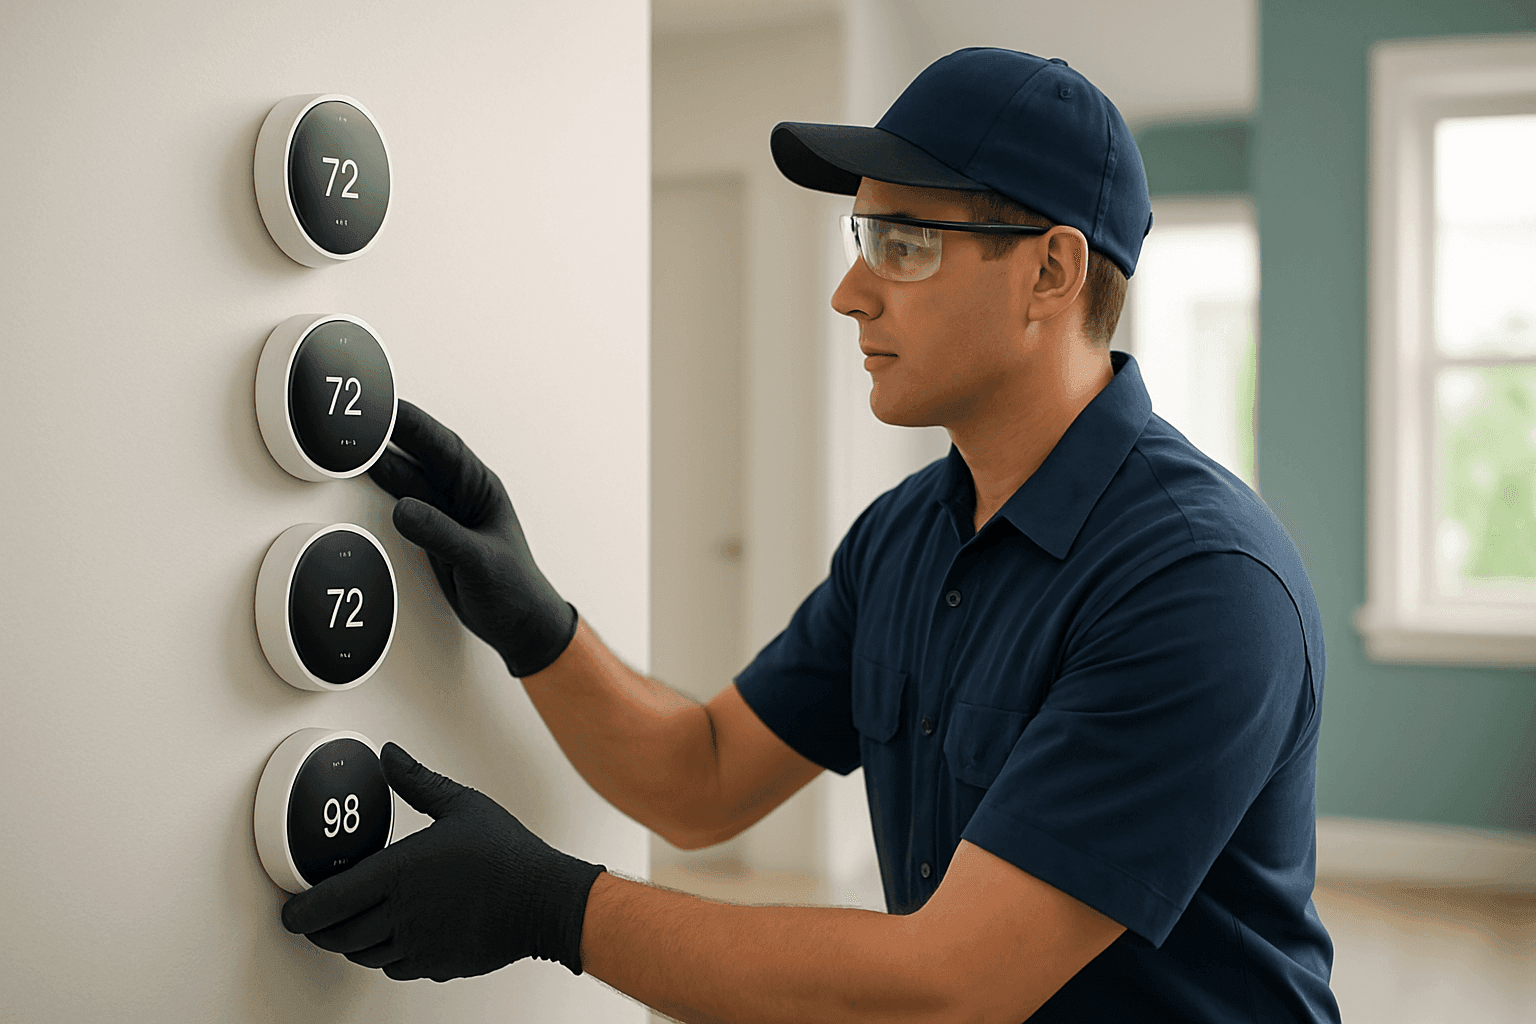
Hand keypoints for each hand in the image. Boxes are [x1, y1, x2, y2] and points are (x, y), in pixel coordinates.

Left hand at [281, 743, 606, 981]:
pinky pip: (393, 967)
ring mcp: (418, 943)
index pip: (330, 900)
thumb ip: (417, 782)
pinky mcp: (435, 963)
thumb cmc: (508, 854)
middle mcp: (403, 913)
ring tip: (351, 924)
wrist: (544, 900)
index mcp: (401, 871)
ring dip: (349, 942)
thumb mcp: (461, 805)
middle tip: (313, 918)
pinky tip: (392, 937)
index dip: (299, 910)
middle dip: (318, 928)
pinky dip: (382, 955)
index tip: (289, 910)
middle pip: (336, 934)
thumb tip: (390, 756)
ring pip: (362, 954)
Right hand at [369, 400, 577, 677]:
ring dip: (382, 457)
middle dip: (391, 432)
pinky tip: (365, 473)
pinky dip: (384, 487)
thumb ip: (441, 535)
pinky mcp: (433, 533)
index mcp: (482, 489)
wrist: (520, 625)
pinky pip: (405, 502)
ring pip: (409, 476)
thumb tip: (403, 510)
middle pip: (421, 455)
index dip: (413, 425)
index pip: (443, 447)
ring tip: (351, 438)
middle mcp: (463, 494)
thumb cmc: (514, 590)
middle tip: (357, 413)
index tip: (384, 408)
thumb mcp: (478, 561)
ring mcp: (446, 512)